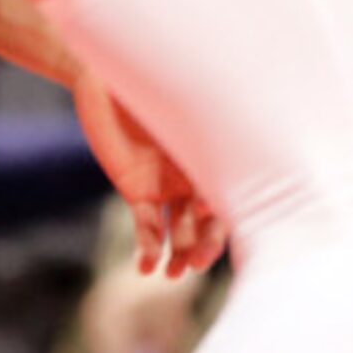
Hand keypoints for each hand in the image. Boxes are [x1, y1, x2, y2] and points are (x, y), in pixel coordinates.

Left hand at [76, 81, 226, 277]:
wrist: (107, 79)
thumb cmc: (153, 79)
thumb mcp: (184, 97)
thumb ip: (206, 116)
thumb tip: (244, 119)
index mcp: (218, 156)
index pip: (233, 195)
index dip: (226, 210)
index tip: (210, 212)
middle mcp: (198, 177)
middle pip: (210, 221)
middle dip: (206, 244)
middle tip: (197, 264)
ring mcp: (169, 188)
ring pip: (181, 231)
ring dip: (180, 254)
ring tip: (173, 273)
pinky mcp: (138, 192)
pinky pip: (147, 227)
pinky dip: (148, 248)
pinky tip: (146, 267)